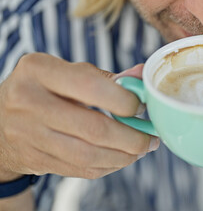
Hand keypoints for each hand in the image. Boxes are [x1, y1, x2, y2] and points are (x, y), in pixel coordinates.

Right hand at [0, 53, 158, 180]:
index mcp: (39, 70)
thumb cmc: (43, 89)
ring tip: (142, 149)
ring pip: (89, 154)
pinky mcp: (36, 159)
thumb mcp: (65, 72)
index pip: (91, 86)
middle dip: (132, 137)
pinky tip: (122, 158)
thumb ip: (104, 76)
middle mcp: (28, 101)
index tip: (143, 107)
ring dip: (124, 156)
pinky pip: (81, 168)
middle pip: (94, 128)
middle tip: (151, 137)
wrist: (0, 121)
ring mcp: (29, 134)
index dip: (125, 100)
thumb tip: (142, 75)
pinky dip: (109, 166)